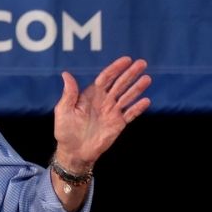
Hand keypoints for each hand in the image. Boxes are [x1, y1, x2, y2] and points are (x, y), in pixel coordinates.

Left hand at [52, 56, 151, 171]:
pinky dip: (138, 108)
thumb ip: (69, 93)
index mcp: (91, 95)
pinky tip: (146, 101)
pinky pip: (130, 114)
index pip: (106, 78)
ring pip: (127, 97)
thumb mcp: (64, 110)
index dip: (116, 68)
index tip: (126, 60)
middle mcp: (104, 101)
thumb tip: (66, 74)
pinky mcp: (118, 124)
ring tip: (147, 78)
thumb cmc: (65, 130)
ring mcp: (112, 112)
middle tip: (142, 63)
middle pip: (120, 84)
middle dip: (130, 74)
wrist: (74, 152)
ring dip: (137, 88)